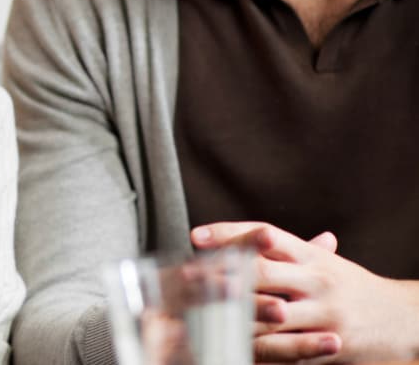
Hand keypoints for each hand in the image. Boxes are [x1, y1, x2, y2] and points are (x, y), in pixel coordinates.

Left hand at [192, 222, 418, 363]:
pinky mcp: (330, 346)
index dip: (229, 233)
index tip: (195, 236)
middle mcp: (317, 280)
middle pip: (262, 271)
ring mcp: (324, 314)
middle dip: (222, 273)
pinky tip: (229, 348)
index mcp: (311, 256)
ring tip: (197, 314)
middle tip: (187, 275)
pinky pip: (287, 350)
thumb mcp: (322, 263)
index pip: (265, 236)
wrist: (405, 319)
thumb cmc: (351, 287)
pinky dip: (257, 350)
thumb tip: (241, 237)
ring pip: (269, 314)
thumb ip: (285, 251)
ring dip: (232, 315)